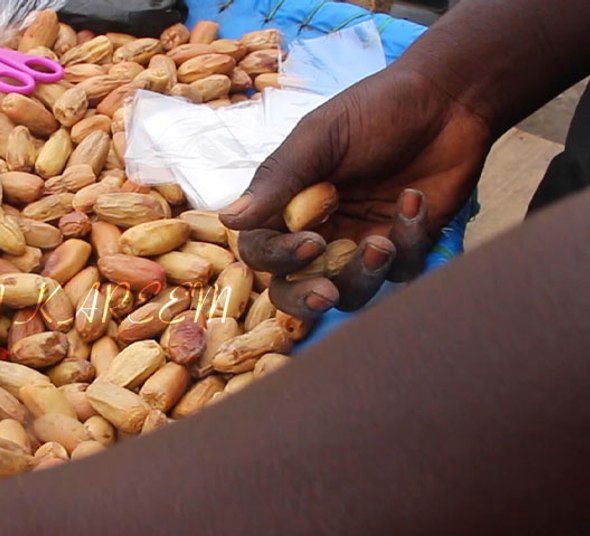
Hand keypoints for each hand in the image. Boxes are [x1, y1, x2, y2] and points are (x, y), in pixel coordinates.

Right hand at [219, 67, 492, 317]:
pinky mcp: (405, 246)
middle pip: (296, 289)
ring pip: (350, 292)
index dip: (279, 257)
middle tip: (327, 294)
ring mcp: (362, 243)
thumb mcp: (320, 137)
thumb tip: (228, 219)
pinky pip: (402, 269)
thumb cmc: (376, 109)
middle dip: (307, 298)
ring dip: (364, 276)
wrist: (448, 96)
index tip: (311, 243)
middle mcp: (320, 231)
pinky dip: (410, 239)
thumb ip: (277, 181)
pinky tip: (415, 198)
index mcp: (288, 205)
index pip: (263, 250)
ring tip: (384, 243)